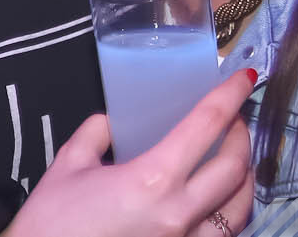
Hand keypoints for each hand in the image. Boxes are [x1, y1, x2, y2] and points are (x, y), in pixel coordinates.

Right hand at [3, 70, 255, 236]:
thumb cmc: (52, 221)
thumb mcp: (69, 164)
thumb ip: (95, 134)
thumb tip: (112, 122)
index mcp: (152, 179)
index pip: (205, 126)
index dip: (229, 96)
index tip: (245, 77)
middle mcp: (179, 213)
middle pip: (234, 168)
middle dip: (242, 136)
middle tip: (233, 118)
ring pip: (240, 208)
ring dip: (244, 177)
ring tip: (234, 159)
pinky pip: (224, 235)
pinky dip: (231, 212)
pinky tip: (219, 201)